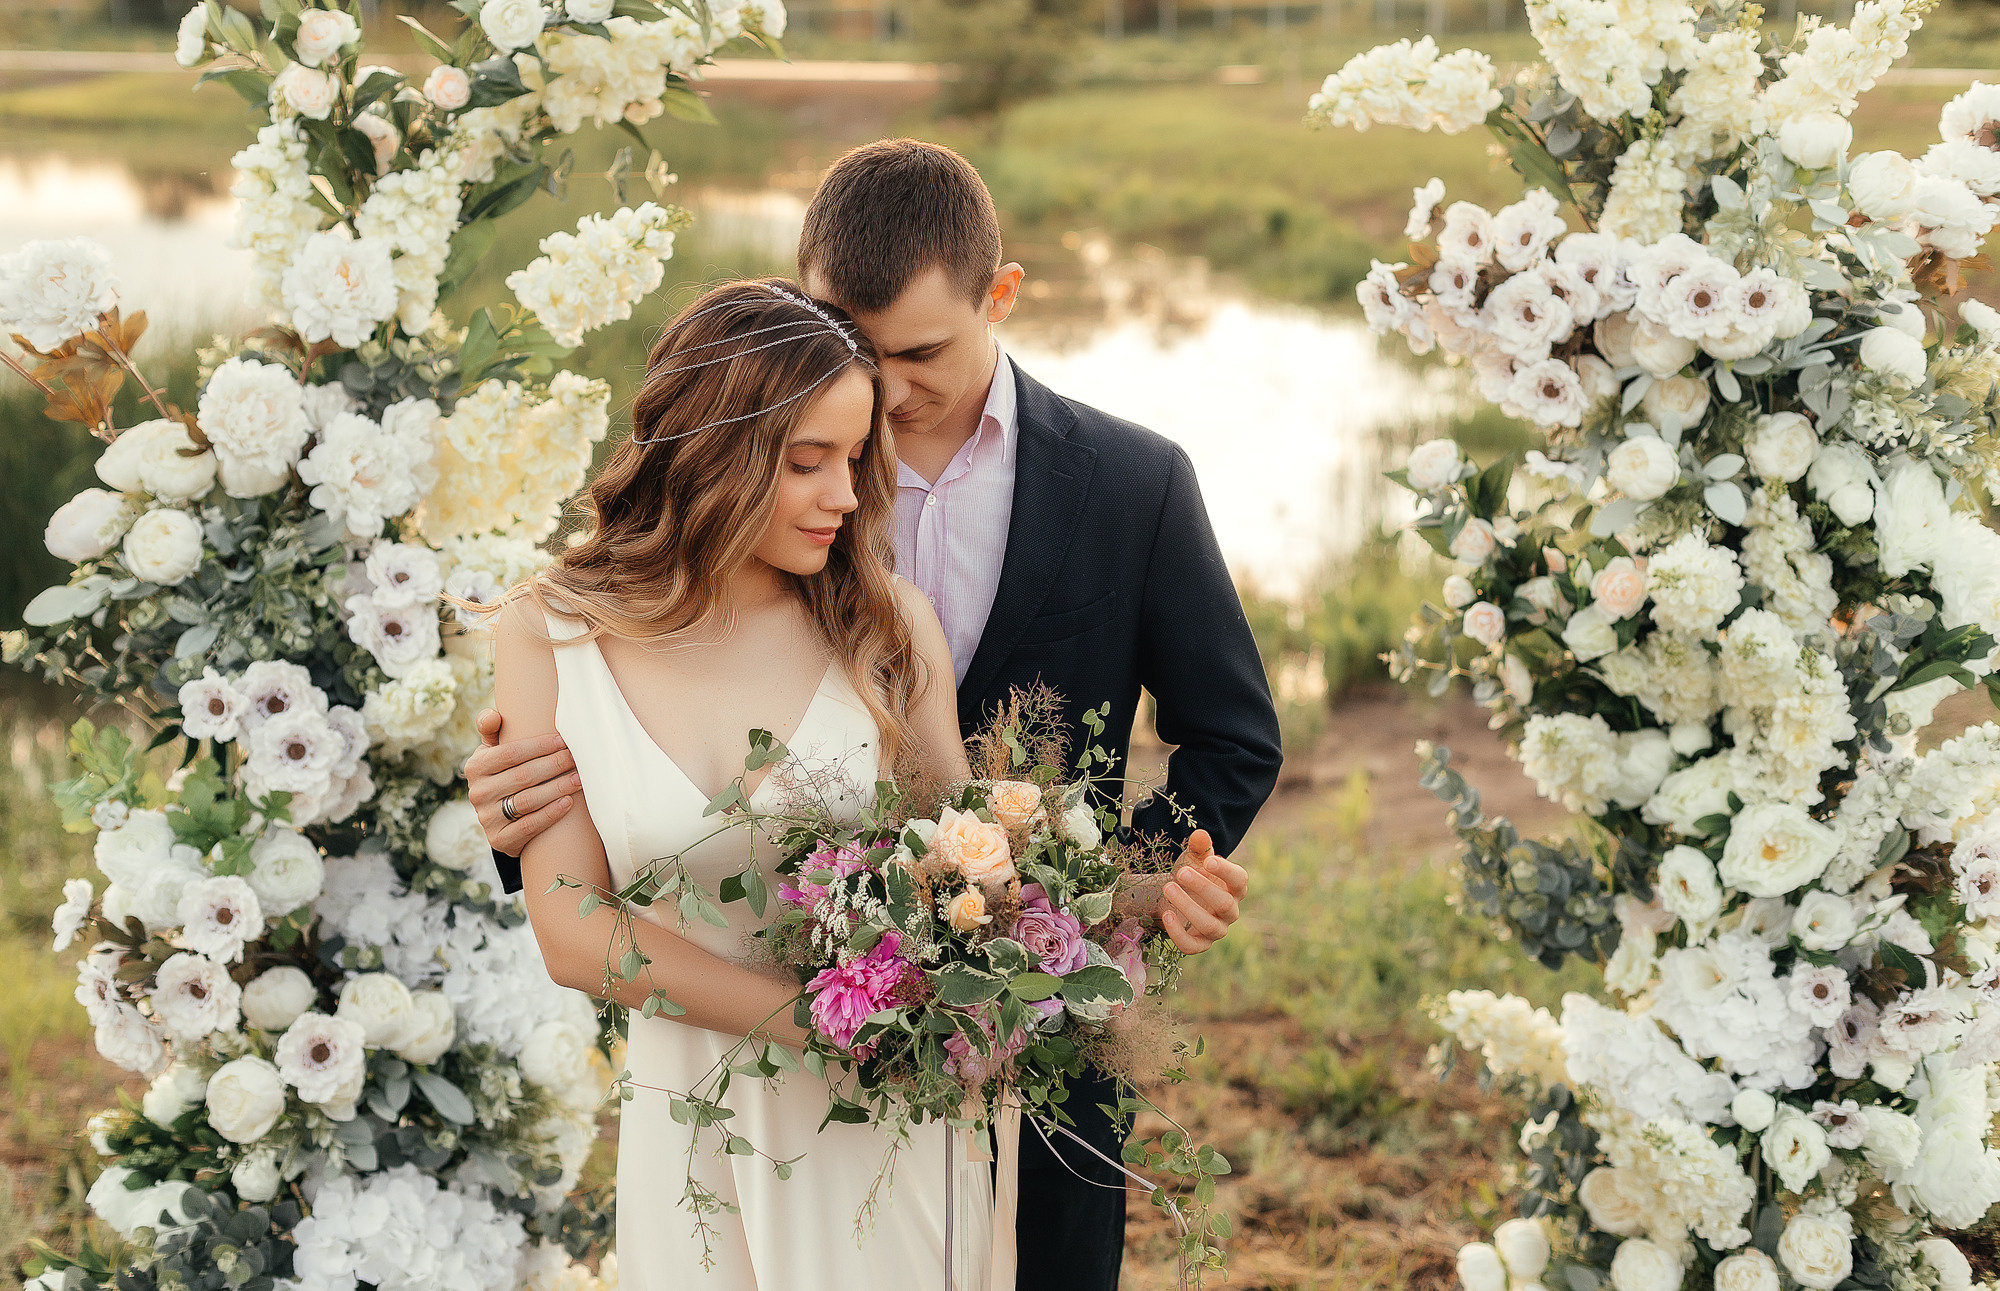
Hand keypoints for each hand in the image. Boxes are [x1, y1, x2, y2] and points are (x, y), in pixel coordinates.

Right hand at [466, 708, 578, 855]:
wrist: (501, 817)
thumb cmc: (504, 773)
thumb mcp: (493, 752)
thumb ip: (492, 730)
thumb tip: (493, 716)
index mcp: (475, 767)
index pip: (509, 754)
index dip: (538, 746)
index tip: (562, 741)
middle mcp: (477, 793)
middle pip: (522, 776)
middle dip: (553, 765)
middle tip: (577, 759)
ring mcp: (487, 819)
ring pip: (527, 801)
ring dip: (557, 788)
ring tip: (579, 779)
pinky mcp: (499, 840)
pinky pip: (528, 827)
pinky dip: (550, 814)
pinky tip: (568, 803)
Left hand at [1159, 829, 1247, 954]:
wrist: (1175, 896)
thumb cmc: (1191, 875)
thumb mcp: (1193, 859)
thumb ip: (1199, 847)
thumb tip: (1200, 835)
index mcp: (1234, 888)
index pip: (1240, 880)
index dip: (1226, 872)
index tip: (1208, 861)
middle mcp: (1230, 911)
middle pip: (1225, 904)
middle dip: (1203, 888)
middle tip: (1181, 872)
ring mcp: (1216, 930)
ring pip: (1209, 926)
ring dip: (1188, 907)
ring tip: (1168, 888)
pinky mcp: (1199, 944)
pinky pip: (1192, 946)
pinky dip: (1178, 933)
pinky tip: (1165, 915)